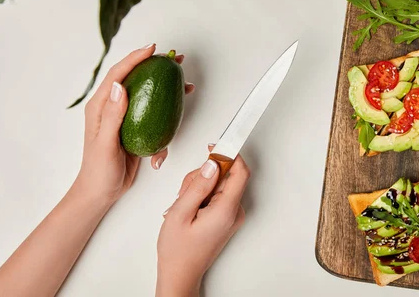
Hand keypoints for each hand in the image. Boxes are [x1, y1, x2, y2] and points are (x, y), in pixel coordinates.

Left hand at [75, 44, 194, 204]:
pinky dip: (169, 109)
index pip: (117, 75)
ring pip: (148, 93)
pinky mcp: (138, 127)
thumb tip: (120, 86)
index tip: (152, 50)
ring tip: (184, 80)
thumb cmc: (98, 170)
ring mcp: (127, 117)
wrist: (102, 191)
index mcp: (100, 106)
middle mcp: (113, 107)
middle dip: (155, 66)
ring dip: (166, 85)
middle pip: (135, 78)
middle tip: (175, 59)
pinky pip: (155, 112)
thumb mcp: (104, 143)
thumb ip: (112, 116)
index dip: (134, 59)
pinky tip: (180, 107)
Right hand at [156, 146, 249, 296]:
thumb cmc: (178, 250)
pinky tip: (190, 207)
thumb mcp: (181, 213)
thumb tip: (211, 163)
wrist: (180, 273)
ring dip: (200, 186)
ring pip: (219, 183)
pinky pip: (218, 194)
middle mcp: (234, 211)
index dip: (229, 154)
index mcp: (226, 209)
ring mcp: (232, 215)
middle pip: (226, 175)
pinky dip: (203, 194)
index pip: (240, 171)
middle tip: (186, 191)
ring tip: (185, 204)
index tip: (216, 145)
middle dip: (204, 175)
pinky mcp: (227, 217)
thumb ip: (198, 185)